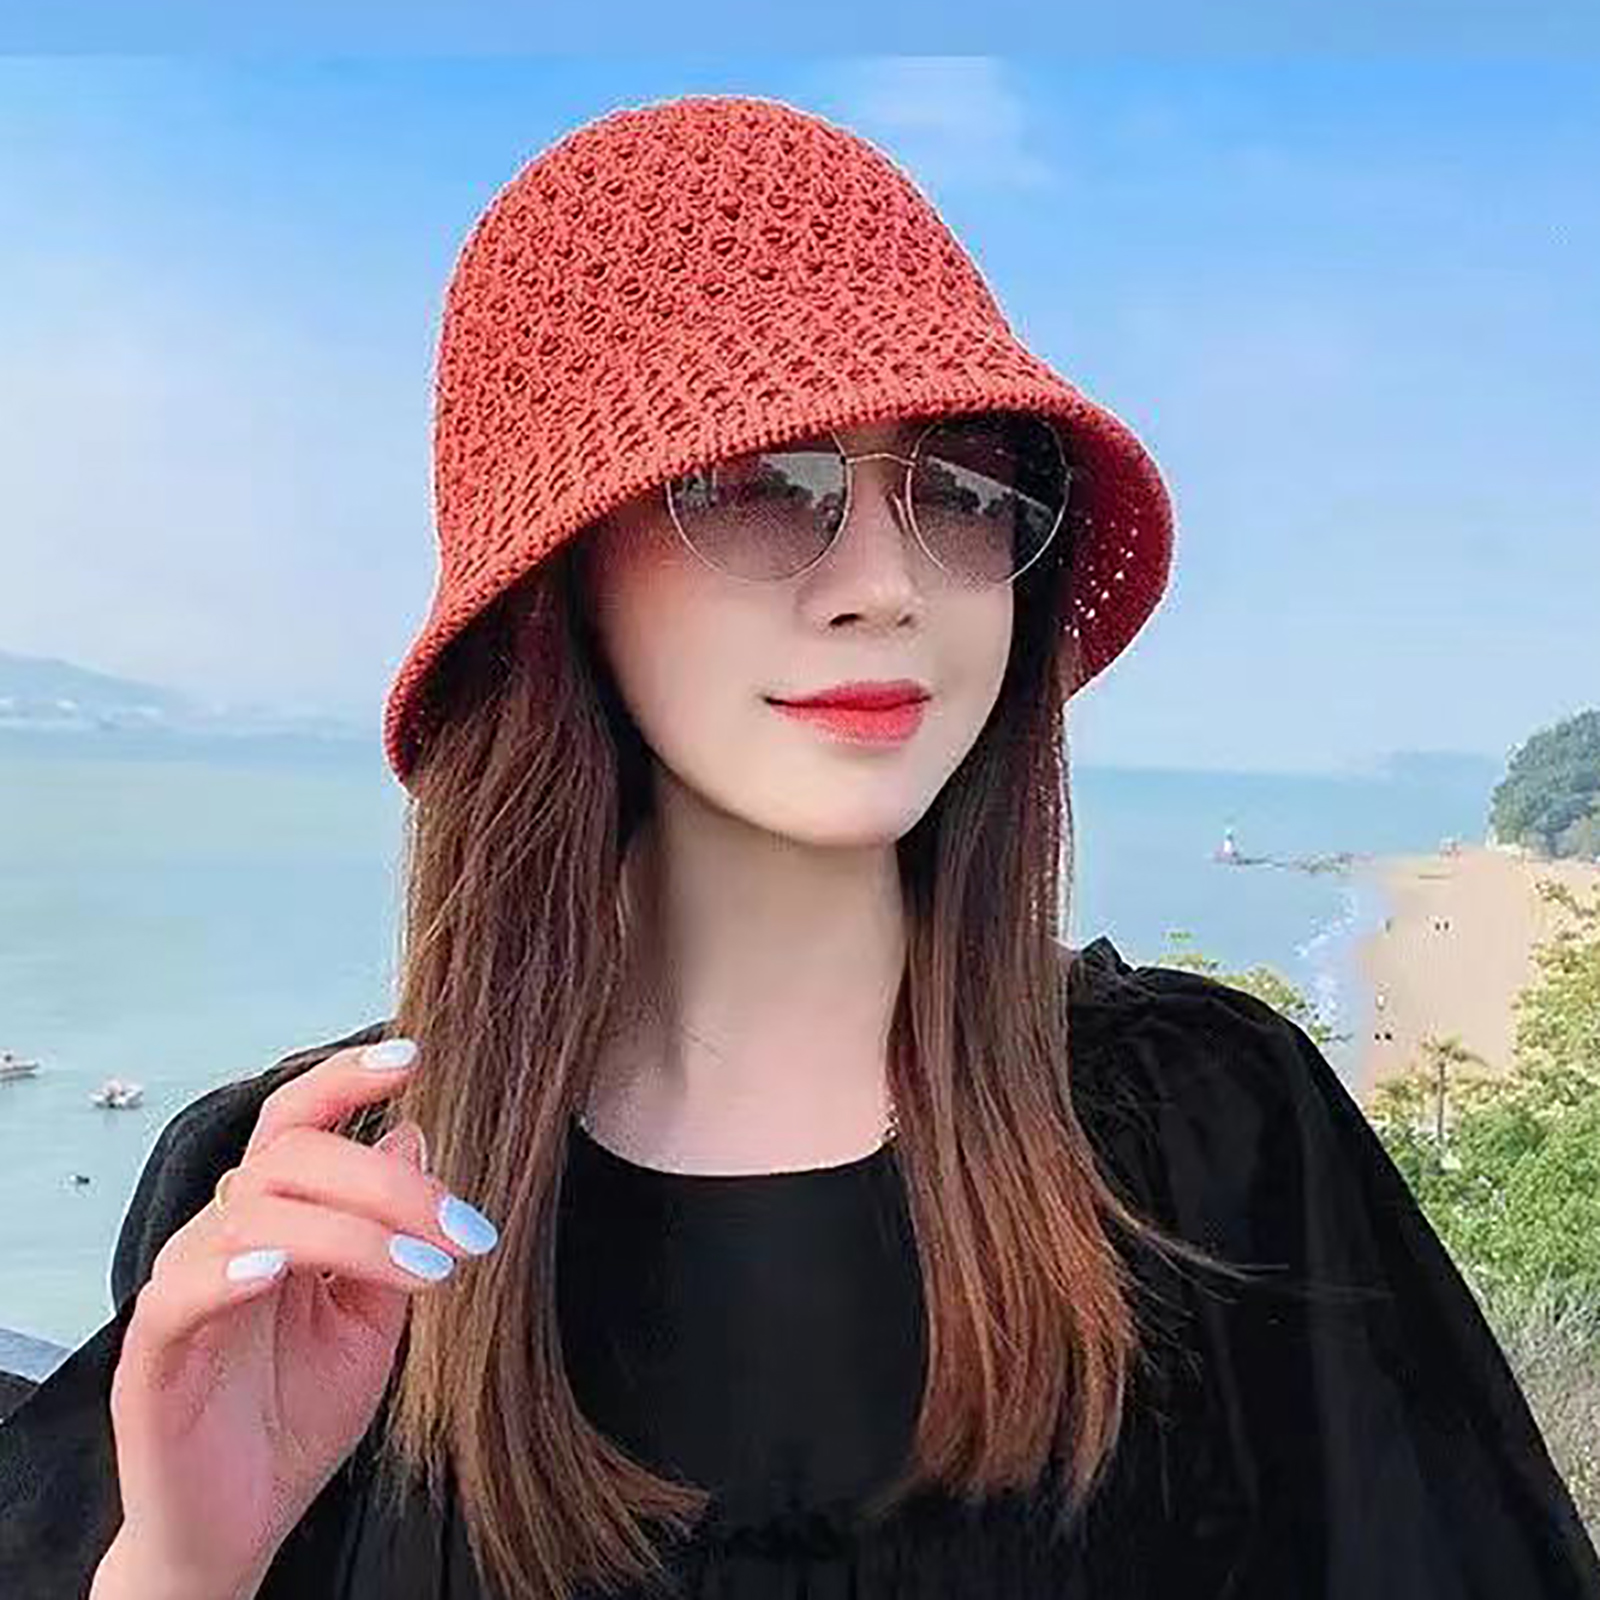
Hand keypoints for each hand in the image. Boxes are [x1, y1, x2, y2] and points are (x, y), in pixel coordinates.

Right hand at [101, 1038, 499, 1594]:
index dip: (346, 1077)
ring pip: (255, 1209)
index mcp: (279, 1219)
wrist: (243, 1526)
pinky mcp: (153, 1350)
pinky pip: (182, 1289)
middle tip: (464, 1231)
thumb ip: (394, 1231)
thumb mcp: (375, 1318)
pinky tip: (282, 1270)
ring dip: (352, 1231)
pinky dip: (233, 1268)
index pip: (300, 1120)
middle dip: (390, 1182)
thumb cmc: (300, 1415)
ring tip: (425, 1269)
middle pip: (292, 1155)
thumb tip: (416, 1134)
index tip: (415, 1057)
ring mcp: (185, 1287)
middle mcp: (226, 1235)